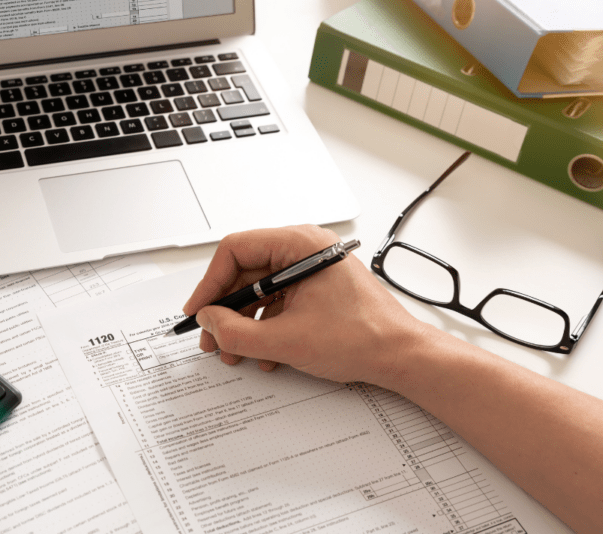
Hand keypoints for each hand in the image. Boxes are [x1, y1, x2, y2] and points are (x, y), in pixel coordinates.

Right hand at [183, 226, 433, 385]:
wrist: (403, 357)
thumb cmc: (364, 338)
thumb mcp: (286, 340)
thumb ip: (236, 331)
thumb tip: (209, 321)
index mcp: (301, 244)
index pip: (236, 249)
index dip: (210, 283)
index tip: (199, 310)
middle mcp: (306, 250)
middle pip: (246, 272)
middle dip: (226, 310)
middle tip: (211, 336)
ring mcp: (312, 271)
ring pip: (260, 292)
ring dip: (243, 324)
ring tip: (235, 352)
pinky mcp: (317, 291)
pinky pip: (278, 304)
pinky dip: (265, 328)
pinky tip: (264, 355)